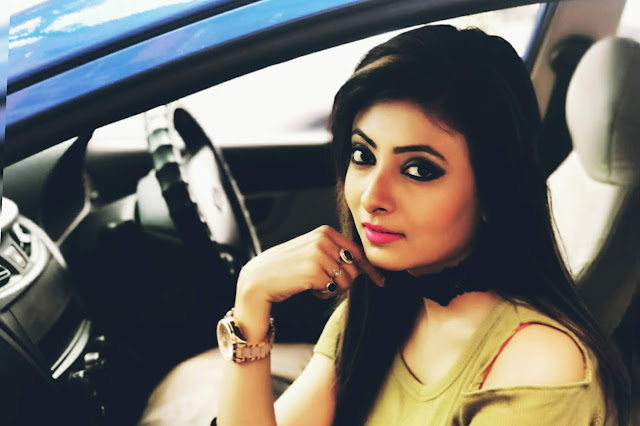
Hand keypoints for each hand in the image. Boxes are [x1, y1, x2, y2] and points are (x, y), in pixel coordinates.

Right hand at [237, 225, 384, 305]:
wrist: (259, 279)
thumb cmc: (286, 269)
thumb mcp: (312, 252)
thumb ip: (334, 253)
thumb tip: (363, 268)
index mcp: (325, 232)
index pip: (358, 251)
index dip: (370, 270)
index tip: (381, 282)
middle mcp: (323, 239)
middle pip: (354, 269)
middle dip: (344, 282)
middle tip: (324, 285)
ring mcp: (319, 254)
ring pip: (346, 281)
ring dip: (333, 289)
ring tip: (314, 285)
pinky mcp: (314, 270)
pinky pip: (333, 289)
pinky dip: (323, 293)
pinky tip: (308, 288)